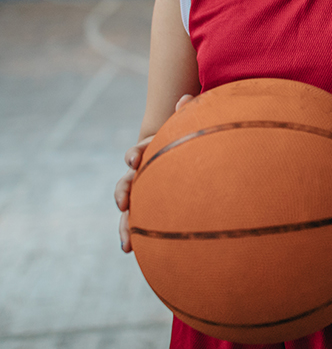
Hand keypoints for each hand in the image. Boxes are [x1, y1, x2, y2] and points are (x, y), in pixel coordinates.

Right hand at [115, 94, 194, 252]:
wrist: (191, 160)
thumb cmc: (190, 142)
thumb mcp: (188, 128)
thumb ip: (187, 114)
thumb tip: (185, 98)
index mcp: (151, 153)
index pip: (138, 152)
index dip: (135, 154)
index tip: (135, 159)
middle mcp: (143, 175)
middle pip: (126, 183)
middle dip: (123, 192)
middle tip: (124, 203)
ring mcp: (145, 194)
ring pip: (129, 210)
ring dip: (125, 225)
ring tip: (127, 244)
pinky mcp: (151, 210)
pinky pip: (140, 225)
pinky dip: (135, 237)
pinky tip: (134, 251)